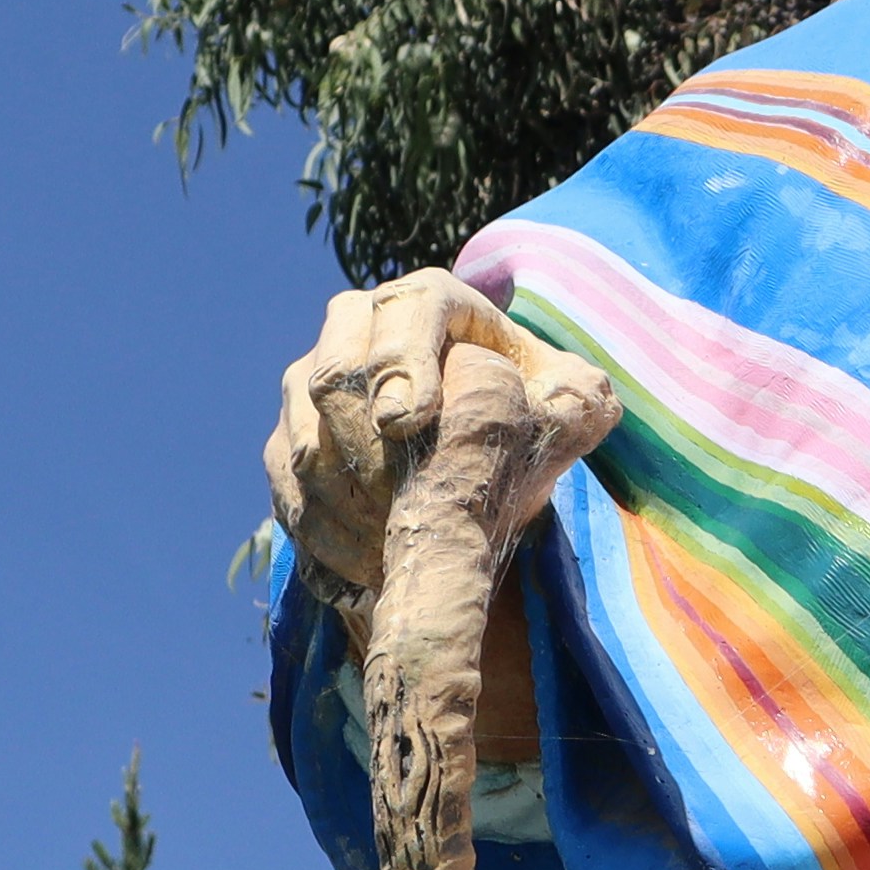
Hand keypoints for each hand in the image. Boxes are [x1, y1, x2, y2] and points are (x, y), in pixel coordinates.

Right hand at [264, 273, 609, 597]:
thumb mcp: (569, 407)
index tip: (408, 422)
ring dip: (349, 503)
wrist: (473, 464)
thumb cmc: (524, 420)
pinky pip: (288, 487)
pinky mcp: (288, 439)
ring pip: (305, 439)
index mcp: (430, 302)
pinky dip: (326, 533)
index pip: (404, 314)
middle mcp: (358, 326)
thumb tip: (573, 398)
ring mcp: (310, 382)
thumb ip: (580, 399)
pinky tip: (371, 567)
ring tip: (398, 547)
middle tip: (405, 503)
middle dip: (368, 449)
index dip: (400, 363)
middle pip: (334, 375)